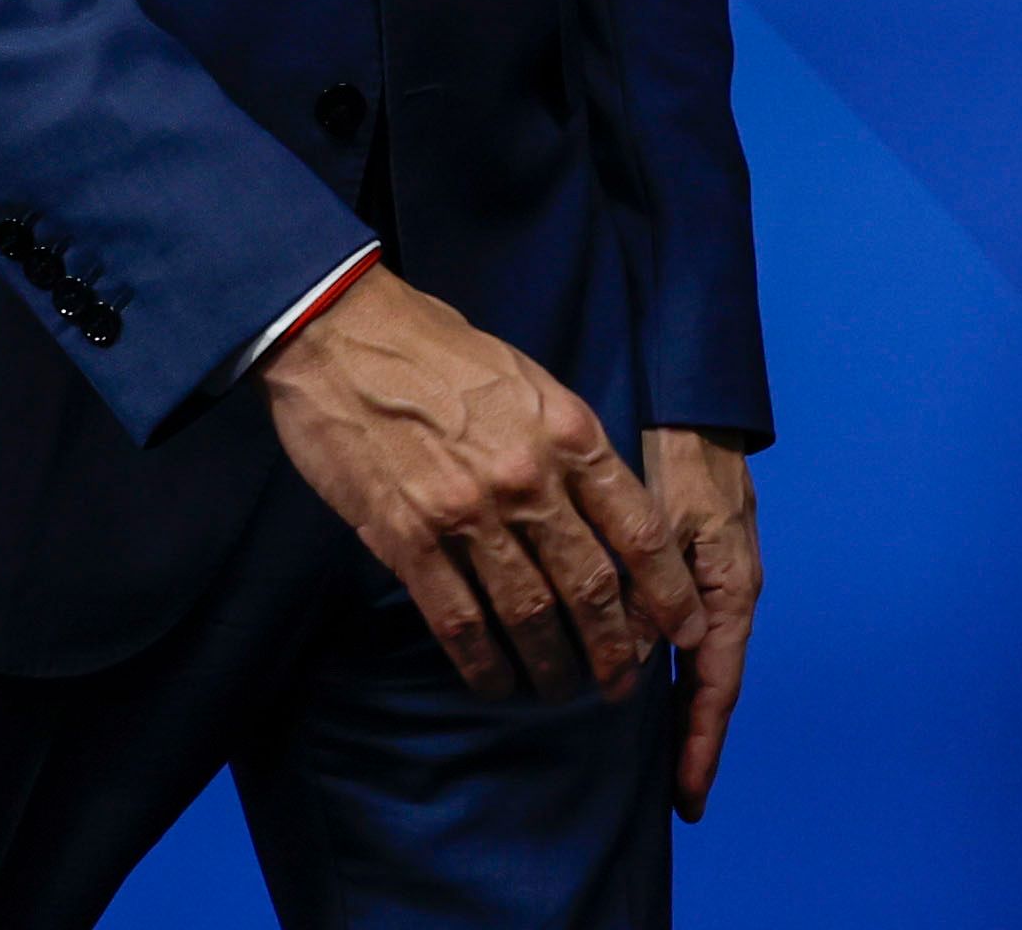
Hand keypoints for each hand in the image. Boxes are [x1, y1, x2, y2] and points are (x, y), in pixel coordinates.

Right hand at [257, 269, 706, 701]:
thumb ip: (565, 444)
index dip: (669, 594)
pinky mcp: (408, 538)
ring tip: (558, 689)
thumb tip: (595, 509)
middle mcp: (528, 478)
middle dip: (613, 650)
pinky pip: (459, 621)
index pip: (641, 530)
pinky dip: (482, 662)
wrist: (338, 332)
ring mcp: (467, 512)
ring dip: (551, 665)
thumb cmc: (433, 346)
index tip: (683, 630)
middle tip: (619, 683)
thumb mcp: (526, 378)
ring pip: (529, 614)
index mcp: (568, 432)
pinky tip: (493, 681)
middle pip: (591, 587)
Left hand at [641, 427, 760, 818]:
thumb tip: (628, 659)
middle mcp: (725, 600)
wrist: (696, 418)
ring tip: (660, 764)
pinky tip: (641, 690)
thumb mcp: (668, 525)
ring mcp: (710, 590)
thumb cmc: (685, 464)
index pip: (716, 685)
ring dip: (679, 714)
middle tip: (678, 800)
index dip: (700, 741)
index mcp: (730, 593)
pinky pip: (680, 640)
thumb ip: (649, 589)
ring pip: (695, 667)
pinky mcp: (690, 576)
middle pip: (710, 688)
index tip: (687, 792)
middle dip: (694, 743)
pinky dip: (667, 674)